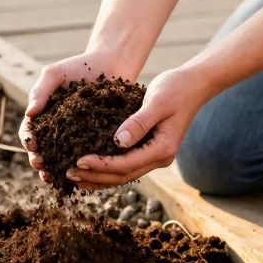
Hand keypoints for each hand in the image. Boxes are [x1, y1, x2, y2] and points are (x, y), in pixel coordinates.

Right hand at [20, 51, 137, 183]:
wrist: (111, 63)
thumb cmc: (79, 67)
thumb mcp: (55, 74)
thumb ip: (40, 91)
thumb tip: (28, 114)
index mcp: (44, 117)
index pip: (30, 132)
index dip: (29, 142)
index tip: (32, 146)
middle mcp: (57, 131)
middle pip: (44, 151)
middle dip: (40, 162)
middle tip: (42, 167)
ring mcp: (76, 138)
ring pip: (63, 159)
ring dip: (57, 171)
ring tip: (57, 177)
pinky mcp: (96, 141)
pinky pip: (87, 156)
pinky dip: (83, 167)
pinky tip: (84, 173)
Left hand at [71, 65, 213, 189]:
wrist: (194, 85)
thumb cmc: (176, 89)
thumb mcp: (156, 102)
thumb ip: (138, 122)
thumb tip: (118, 142)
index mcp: (162, 149)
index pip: (126, 164)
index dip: (100, 165)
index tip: (78, 161)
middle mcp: (160, 157)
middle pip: (123, 175)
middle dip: (95, 176)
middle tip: (68, 173)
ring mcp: (156, 156)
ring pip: (124, 174)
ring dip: (99, 177)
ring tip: (74, 176)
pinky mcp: (150, 149)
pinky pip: (126, 165)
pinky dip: (107, 168)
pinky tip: (90, 167)